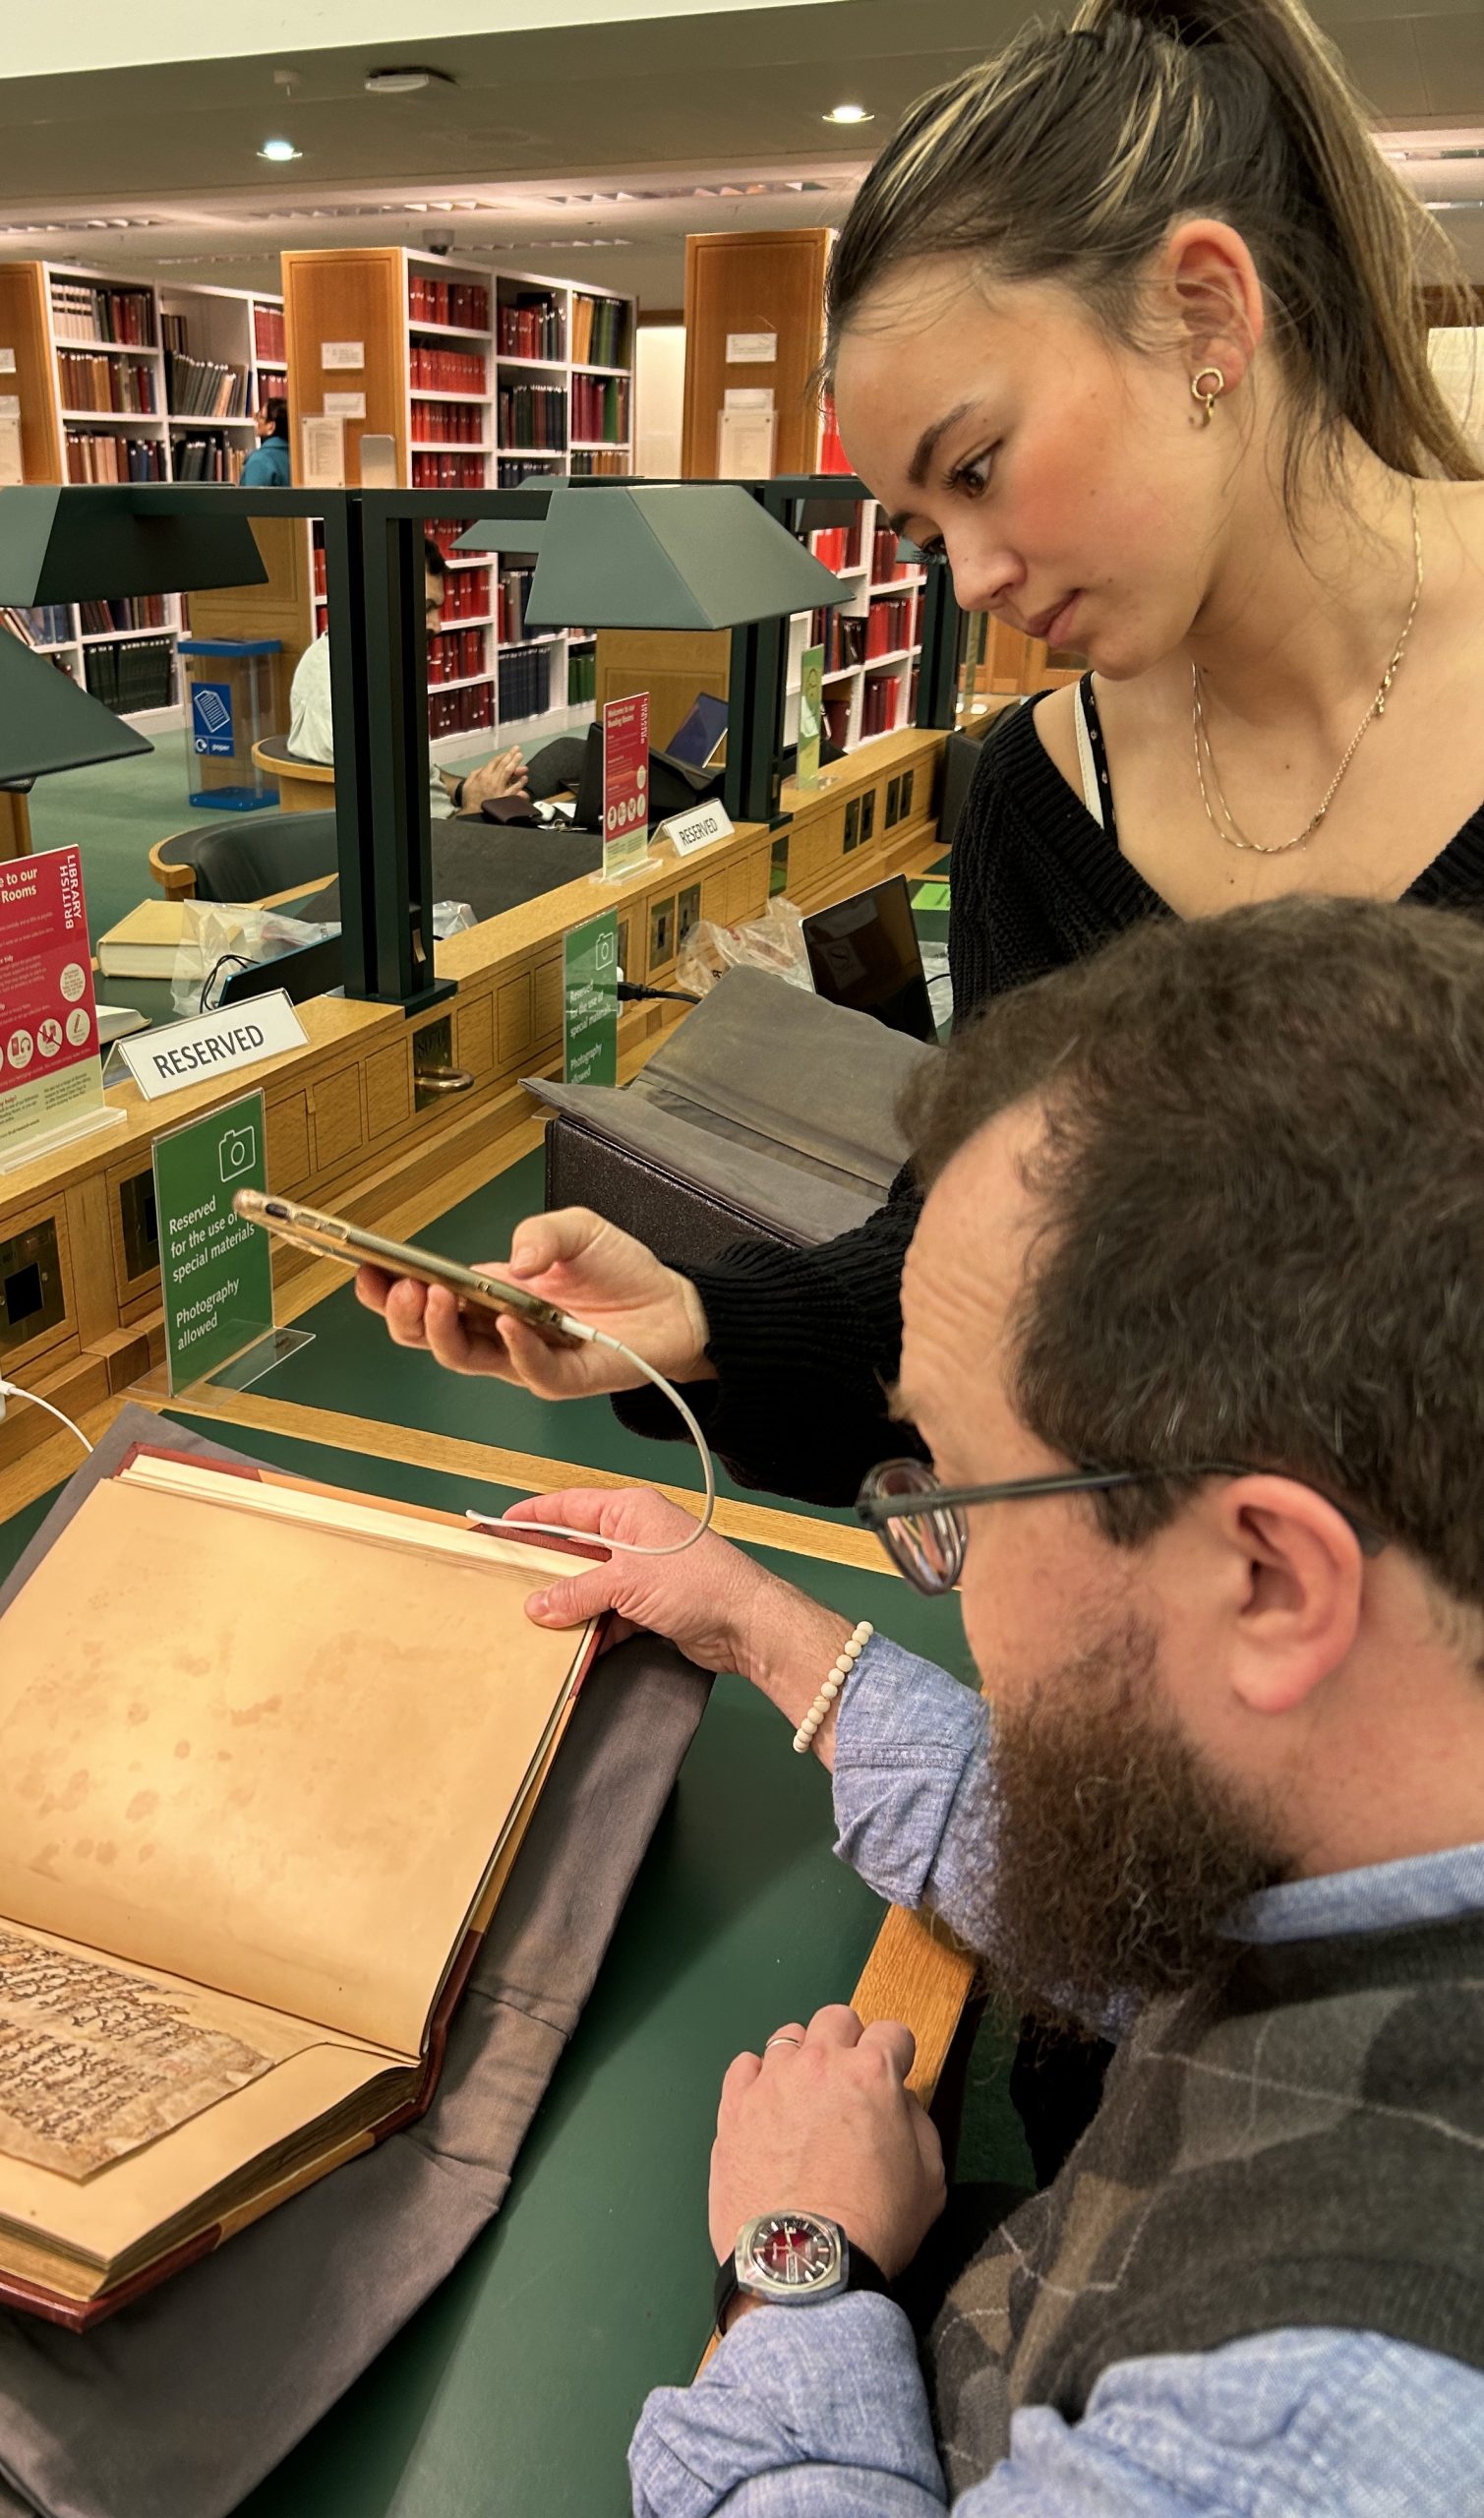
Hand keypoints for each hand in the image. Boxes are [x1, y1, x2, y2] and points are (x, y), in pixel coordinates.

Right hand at [354, 1206, 713, 1394]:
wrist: (673, 1305)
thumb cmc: (620, 1271)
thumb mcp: (578, 1228)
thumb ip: (542, 1232)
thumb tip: (513, 1258)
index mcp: (487, 1294)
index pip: (423, 1299)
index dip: (387, 1288)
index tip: (364, 1267)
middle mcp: (496, 1331)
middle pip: (427, 1337)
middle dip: (403, 1313)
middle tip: (402, 1286)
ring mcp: (524, 1358)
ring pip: (463, 1359)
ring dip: (443, 1331)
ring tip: (437, 1298)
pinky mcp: (561, 1378)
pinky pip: (527, 1372)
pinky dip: (514, 1349)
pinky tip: (507, 1323)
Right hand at [458, 747, 529, 809]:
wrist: (473, 814)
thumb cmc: (470, 799)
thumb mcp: (468, 783)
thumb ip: (476, 774)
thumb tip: (484, 768)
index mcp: (483, 775)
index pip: (494, 762)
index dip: (502, 756)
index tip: (507, 753)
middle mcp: (492, 780)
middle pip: (503, 765)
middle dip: (511, 756)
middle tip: (518, 750)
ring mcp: (499, 789)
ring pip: (509, 773)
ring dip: (516, 764)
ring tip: (521, 757)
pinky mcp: (505, 798)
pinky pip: (514, 789)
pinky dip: (520, 783)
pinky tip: (525, 778)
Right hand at [508, 1484, 848, 1694]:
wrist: (747, 1624)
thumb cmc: (698, 1582)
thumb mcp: (627, 1580)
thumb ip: (579, 1592)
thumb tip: (539, 1606)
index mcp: (630, 1512)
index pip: (571, 1506)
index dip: (535, 1515)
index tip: (503, 1524)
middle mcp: (636, 1538)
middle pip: (579, 1551)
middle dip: (549, 1572)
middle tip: (509, 1583)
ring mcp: (645, 1575)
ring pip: (593, 1590)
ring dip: (571, 1611)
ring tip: (535, 1628)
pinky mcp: (653, 1608)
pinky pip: (610, 1619)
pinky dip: (594, 1636)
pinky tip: (574, 1657)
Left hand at [709, 2006, 944, 2281]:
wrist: (803, 2265)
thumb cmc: (876, 2225)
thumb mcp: (930, 2180)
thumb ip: (917, 2123)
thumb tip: (897, 2100)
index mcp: (872, 2074)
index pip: (892, 2032)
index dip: (896, 2055)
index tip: (892, 2079)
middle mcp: (820, 2064)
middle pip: (836, 2018)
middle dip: (847, 2043)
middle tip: (847, 2085)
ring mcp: (771, 2081)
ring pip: (788, 2038)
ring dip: (802, 2060)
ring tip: (802, 2100)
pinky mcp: (733, 2107)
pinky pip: (744, 2067)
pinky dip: (757, 2081)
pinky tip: (766, 2111)